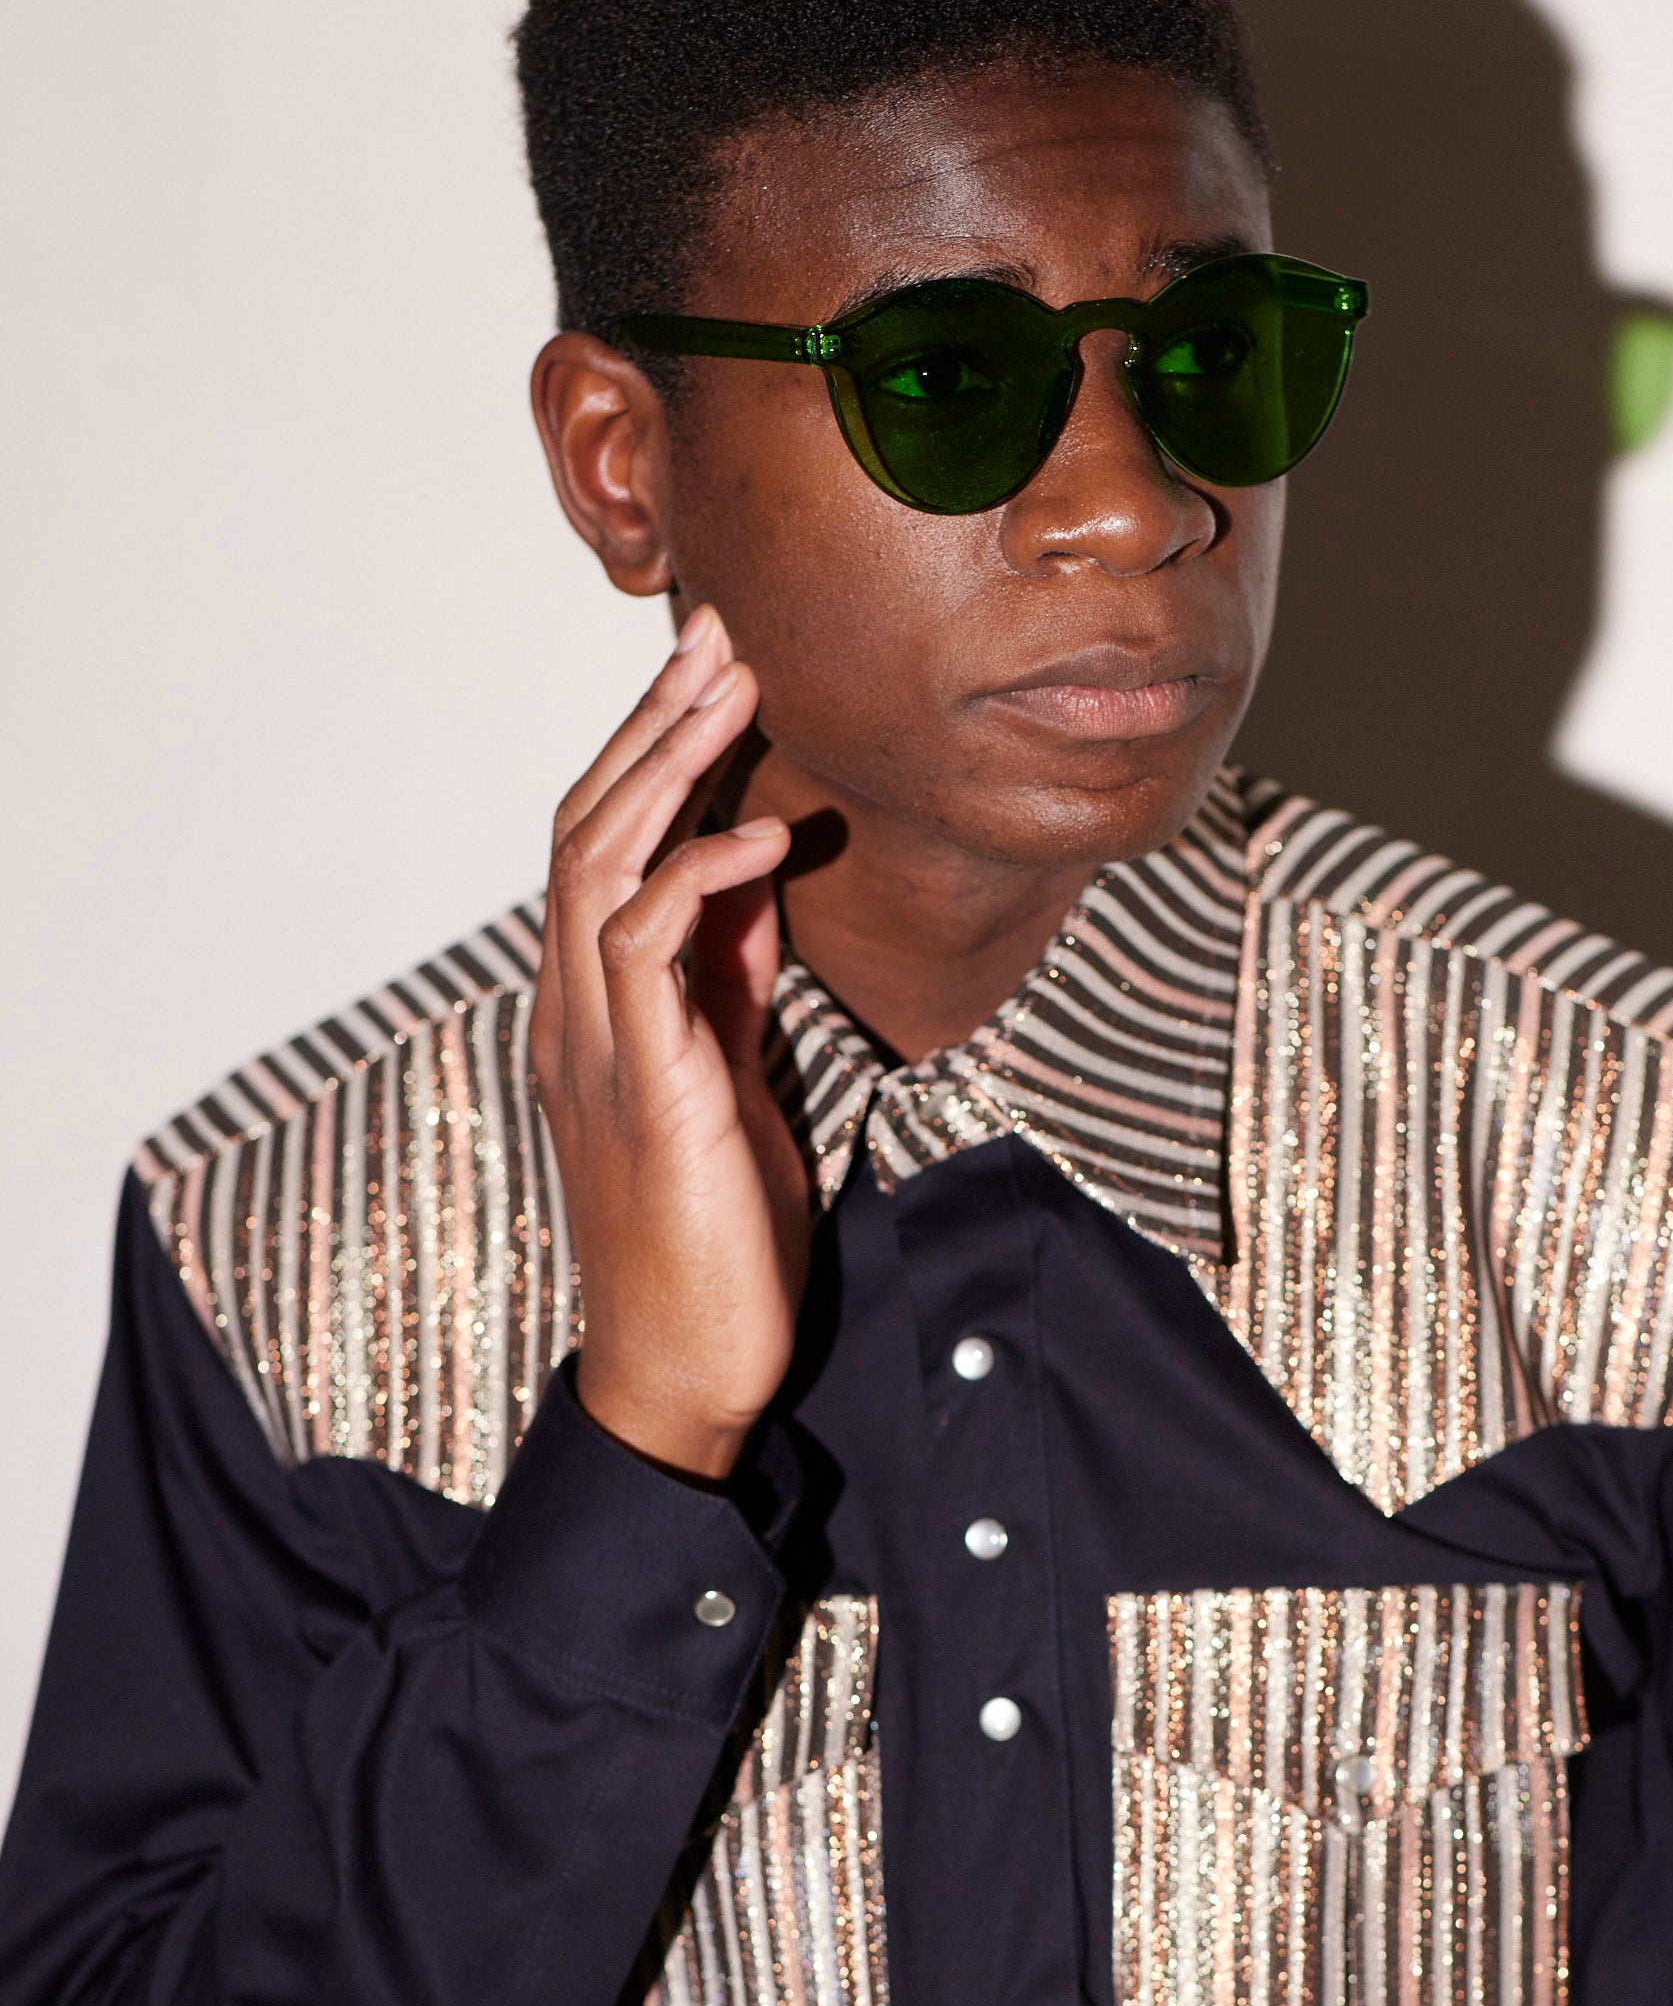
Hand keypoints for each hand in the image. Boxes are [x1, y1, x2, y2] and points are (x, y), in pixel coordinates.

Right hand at [532, 604, 807, 1480]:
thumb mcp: (737, 1080)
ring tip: (733, 687)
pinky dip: (700, 878)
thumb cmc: (717, 1240)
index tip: (712, 671)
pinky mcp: (645, 1085)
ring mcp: (598, 1045)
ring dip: (669, 768)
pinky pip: (645, 949)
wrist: (691, 1370)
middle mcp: (576, 1011)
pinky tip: (763, 835)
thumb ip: (730, 983)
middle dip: (653, 723)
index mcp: (596, 1007)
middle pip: (587, 825)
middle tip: (717, 634)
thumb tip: (754, 884)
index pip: (603, 845)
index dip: (652, 751)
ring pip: (598, 863)